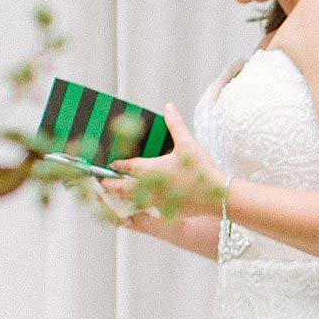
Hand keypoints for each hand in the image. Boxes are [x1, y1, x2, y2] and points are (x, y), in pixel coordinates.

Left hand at [104, 103, 223, 218]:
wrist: (217, 196)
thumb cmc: (201, 169)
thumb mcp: (187, 143)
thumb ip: (175, 124)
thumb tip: (169, 106)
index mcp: (150, 169)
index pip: (126, 166)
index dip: (117, 165)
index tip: (110, 165)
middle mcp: (148, 187)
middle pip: (122, 188)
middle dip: (110, 185)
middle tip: (101, 184)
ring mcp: (155, 202)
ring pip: (131, 201)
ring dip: (121, 198)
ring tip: (114, 196)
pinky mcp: (165, 212)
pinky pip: (146, 210)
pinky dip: (138, 207)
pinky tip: (139, 205)